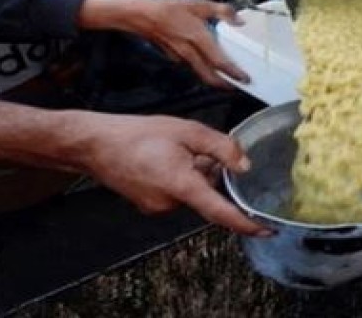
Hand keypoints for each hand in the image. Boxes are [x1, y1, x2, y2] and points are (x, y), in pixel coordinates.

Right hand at [75, 112, 271, 235]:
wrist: (95, 144)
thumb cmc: (136, 135)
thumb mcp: (187, 131)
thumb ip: (221, 148)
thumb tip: (244, 166)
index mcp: (182, 187)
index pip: (222, 213)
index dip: (246, 224)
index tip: (267, 230)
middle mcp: (170, 204)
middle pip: (207, 195)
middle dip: (211, 175)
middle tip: (197, 149)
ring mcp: (157, 207)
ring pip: (191, 193)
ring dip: (194, 174)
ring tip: (174, 149)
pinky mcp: (148, 205)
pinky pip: (175, 194)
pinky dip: (179, 178)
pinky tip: (165, 158)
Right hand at [77, 0, 249, 86]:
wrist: (139, 15)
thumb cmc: (166, 8)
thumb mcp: (198, 4)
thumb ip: (221, 11)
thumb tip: (239, 20)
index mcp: (198, 38)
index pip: (219, 62)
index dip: (233, 73)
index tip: (244, 79)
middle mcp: (189, 51)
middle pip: (209, 76)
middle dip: (224, 84)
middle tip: (237, 86)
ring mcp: (179, 56)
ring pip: (199, 72)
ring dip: (212, 77)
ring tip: (225, 77)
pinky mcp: (172, 56)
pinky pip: (189, 65)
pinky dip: (199, 67)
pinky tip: (204, 62)